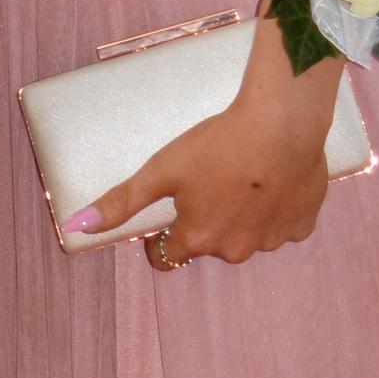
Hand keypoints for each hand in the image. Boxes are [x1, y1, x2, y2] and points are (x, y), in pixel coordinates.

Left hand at [72, 34, 343, 268]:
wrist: (283, 122)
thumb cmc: (219, 143)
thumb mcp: (161, 170)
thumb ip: (121, 202)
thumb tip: (76, 227)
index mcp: (198, 240)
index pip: (169, 254)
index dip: (163, 235)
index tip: (169, 213)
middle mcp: (235, 250)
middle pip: (210, 244)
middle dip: (206, 221)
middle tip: (210, 181)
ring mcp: (272, 241)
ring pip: (248, 235)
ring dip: (242, 216)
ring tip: (242, 177)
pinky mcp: (302, 225)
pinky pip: (282, 225)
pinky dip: (275, 209)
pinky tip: (272, 180)